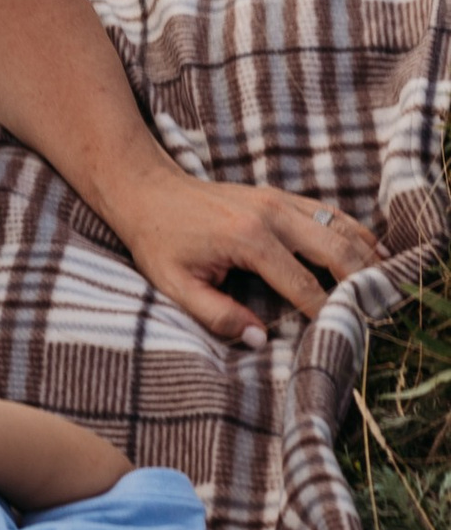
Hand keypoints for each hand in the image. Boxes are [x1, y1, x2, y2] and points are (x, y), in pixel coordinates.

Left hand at [121, 169, 383, 349]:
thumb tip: (260, 339)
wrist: (145, 189)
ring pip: (340, 227)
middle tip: (376, 311)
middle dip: (360, 282)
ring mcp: (278, 200)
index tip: (344, 334)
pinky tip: (371, 251)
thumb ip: (217, 315)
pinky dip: (354, 232)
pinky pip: (328, 213)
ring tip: (383, 285)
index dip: (326, 312)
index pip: (302, 284)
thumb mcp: (175, 285)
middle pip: (336, 251)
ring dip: (365, 255)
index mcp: (249, 240)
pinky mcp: (279, 195)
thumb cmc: (158, 240)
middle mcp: (272, 215)